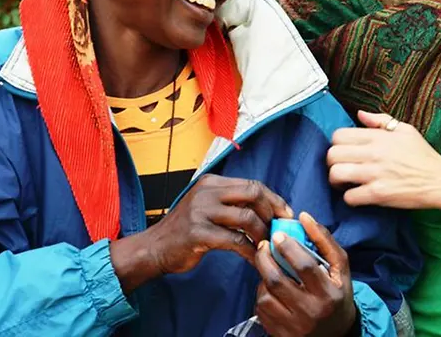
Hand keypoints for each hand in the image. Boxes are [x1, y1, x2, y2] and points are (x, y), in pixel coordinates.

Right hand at [110, 174, 292, 293]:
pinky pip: (235, 240)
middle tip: (279, 229)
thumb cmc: (185, 231)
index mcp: (211, 182)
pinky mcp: (199, 233)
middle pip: (253, 194)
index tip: (285, 214)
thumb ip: (231, 203)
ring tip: (267, 245)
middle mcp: (207, 192)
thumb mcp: (206, 206)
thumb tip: (267, 208)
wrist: (154, 248)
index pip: (251, 184)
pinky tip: (255, 258)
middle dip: (272, 212)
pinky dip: (250, 250)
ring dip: (262, 233)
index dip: (273, 199)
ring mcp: (201, 212)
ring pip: (247, 217)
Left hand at [254, 212, 356, 336]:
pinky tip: (271, 290)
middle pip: (277, 281)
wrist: (336, 334)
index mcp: (328, 294)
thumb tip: (304, 217)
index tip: (278, 235)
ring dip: (263, 278)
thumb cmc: (338, 295)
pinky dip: (262, 295)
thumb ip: (324, 241)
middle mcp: (310, 313)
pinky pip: (261, 310)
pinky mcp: (280, 335)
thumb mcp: (340, 268)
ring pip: (265, 296)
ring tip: (270, 270)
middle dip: (265, 258)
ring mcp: (293, 327)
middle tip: (263, 246)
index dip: (288, 247)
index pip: (304, 266)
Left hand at [327, 110, 440, 208]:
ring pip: (336, 174)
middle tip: (341, 167)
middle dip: (332, 162)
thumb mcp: (405, 130)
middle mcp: (373, 153)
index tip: (344, 151)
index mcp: (378, 136)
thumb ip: (380, 120)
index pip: (339, 135)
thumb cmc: (423, 155)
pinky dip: (350, 198)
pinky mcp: (378, 194)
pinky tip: (358, 195)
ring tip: (344, 182)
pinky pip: (350, 196)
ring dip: (336, 180)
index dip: (337, 144)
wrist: (440, 180)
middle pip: (332, 154)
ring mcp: (375, 174)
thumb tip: (359, 114)